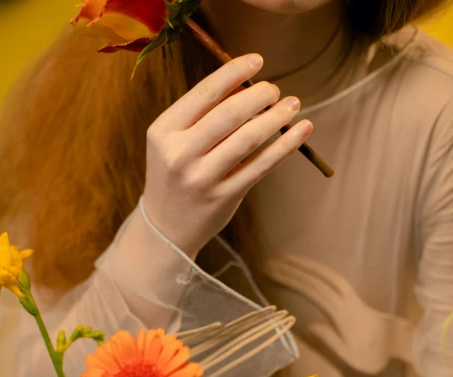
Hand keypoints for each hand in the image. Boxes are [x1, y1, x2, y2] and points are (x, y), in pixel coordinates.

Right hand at [143, 54, 312, 257]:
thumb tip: (245, 82)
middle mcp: (180, 154)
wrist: (165, 226)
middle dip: (259, 95)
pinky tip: (302, 130)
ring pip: (248, 139)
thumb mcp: (174, 140)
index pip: (205, 93)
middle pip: (229, 114)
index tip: (257, 61)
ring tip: (292, 105)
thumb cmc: (175, 174)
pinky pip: (261, 165)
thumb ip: (202, 113)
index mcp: (164, 131)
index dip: (235, 72)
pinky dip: (285, 145)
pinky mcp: (224, 196)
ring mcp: (203, 178)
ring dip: (276, 117)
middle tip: (275, 90)